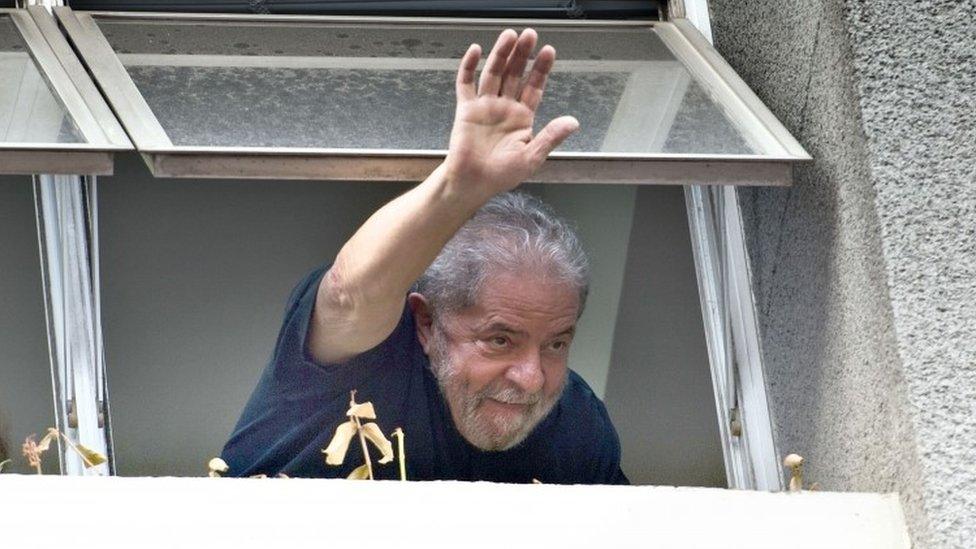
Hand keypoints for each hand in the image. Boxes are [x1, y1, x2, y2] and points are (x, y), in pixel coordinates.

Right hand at [443, 28, 579, 198]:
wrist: (473, 184)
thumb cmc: (501, 175)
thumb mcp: (532, 157)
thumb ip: (551, 137)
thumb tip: (573, 122)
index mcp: (522, 118)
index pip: (534, 87)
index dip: (541, 69)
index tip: (548, 52)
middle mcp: (504, 108)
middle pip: (514, 74)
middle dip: (522, 55)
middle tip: (529, 36)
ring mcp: (485, 106)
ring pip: (494, 73)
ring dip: (501, 54)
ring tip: (509, 36)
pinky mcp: (466, 110)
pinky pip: (466, 84)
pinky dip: (469, 66)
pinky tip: (476, 51)